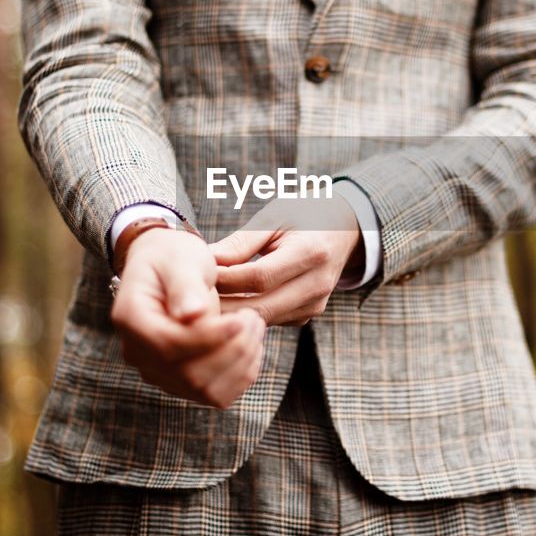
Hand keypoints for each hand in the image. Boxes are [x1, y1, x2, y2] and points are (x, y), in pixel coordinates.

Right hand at [110, 228, 265, 408]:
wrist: (168, 268)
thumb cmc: (174, 257)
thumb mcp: (181, 259)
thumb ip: (185, 285)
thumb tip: (191, 315)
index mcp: (131, 319)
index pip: (169, 344)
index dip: (210, 337)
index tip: (242, 319)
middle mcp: (138, 353)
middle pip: (189, 374)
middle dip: (233, 350)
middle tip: (255, 317)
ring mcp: (158, 372)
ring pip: (206, 390)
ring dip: (242, 363)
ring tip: (255, 326)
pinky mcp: (181, 381)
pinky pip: (216, 395)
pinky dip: (241, 375)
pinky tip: (252, 346)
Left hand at [211, 194, 363, 325]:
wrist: (344, 229)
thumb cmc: (305, 214)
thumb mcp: (274, 217)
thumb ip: (240, 242)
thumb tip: (205, 260)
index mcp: (311, 253)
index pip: (259, 277)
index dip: (225, 279)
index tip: (196, 275)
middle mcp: (316, 285)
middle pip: (259, 306)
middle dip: (222, 304)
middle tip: (191, 298)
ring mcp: (314, 305)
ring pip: (262, 320)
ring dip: (230, 314)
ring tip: (202, 303)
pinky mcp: (307, 316)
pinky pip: (270, 321)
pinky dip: (246, 315)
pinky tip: (225, 305)